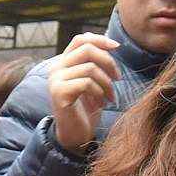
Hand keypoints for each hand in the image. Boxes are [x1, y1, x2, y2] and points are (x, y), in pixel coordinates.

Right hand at [46, 33, 118, 152]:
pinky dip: (99, 93)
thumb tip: (110, 42)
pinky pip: (87, 83)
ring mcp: (56, 80)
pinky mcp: (59, 93)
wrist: (75, 136)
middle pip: (87, 50)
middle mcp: (57, 68)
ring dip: (107, 83)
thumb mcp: (93, 82)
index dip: (100, 39)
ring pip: (90, 68)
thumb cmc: (86, 109)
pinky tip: (101, 103)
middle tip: (118, 78)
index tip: (117, 47)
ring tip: (110, 97)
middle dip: (109, 62)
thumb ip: (95, 63)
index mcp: (64, 63)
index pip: (81, 39)